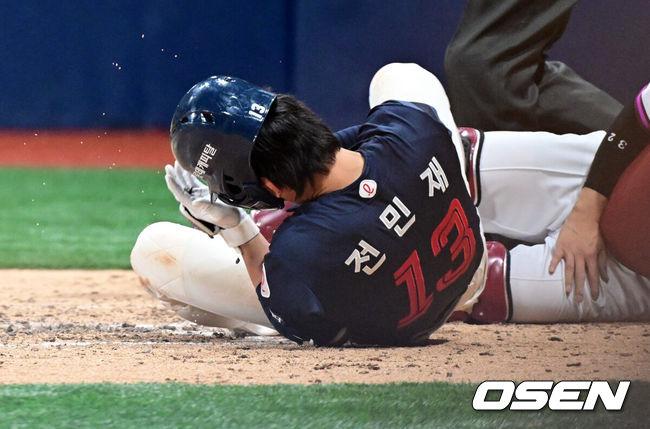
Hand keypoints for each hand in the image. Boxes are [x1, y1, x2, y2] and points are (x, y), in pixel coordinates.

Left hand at [164, 162, 258, 245]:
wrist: (234, 219)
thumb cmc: (227, 217)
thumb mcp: (216, 212)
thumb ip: (205, 206)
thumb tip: (194, 201)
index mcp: (193, 206)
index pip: (180, 194)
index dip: (173, 185)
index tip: (168, 175)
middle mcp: (193, 201)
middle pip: (180, 188)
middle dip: (174, 177)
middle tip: (168, 167)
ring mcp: (197, 197)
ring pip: (186, 184)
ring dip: (181, 174)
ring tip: (176, 163)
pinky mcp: (203, 193)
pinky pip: (193, 183)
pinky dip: (189, 175)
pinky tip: (188, 168)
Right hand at [549, 188, 608, 302]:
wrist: (583, 217)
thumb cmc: (594, 232)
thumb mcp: (602, 247)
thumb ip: (603, 263)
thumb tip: (605, 278)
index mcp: (591, 256)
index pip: (593, 275)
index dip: (594, 287)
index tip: (594, 297)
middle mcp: (580, 255)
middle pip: (580, 275)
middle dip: (580, 289)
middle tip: (579, 301)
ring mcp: (569, 251)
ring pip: (569, 269)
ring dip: (568, 281)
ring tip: (567, 292)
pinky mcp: (561, 246)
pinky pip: (556, 256)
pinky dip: (553, 263)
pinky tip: (550, 272)